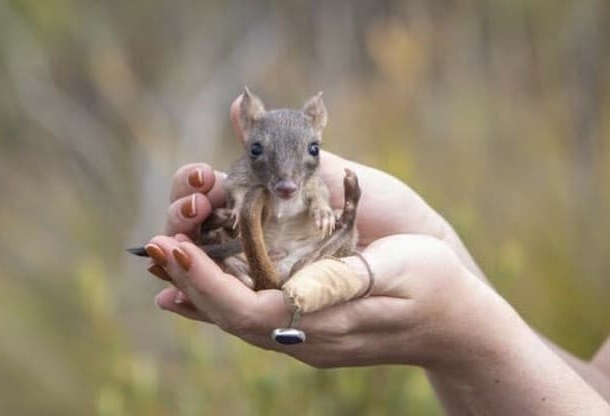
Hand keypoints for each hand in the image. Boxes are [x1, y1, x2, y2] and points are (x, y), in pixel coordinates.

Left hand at [144, 151, 506, 370]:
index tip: (171, 247)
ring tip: (166, 253)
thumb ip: (345, 281)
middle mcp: (303, 336)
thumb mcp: (396, 272)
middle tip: (154, 244)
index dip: (202, 281)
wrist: (455, 321)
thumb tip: (290, 289)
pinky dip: (218, 295)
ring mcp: (302, 335)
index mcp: (322, 324)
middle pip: (228, 316)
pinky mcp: (306, 323)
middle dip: (188, 279)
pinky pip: (250, 312)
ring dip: (197, 285)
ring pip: (234, 316)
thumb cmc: (432, 286)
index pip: (244, 310)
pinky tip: (194, 282)